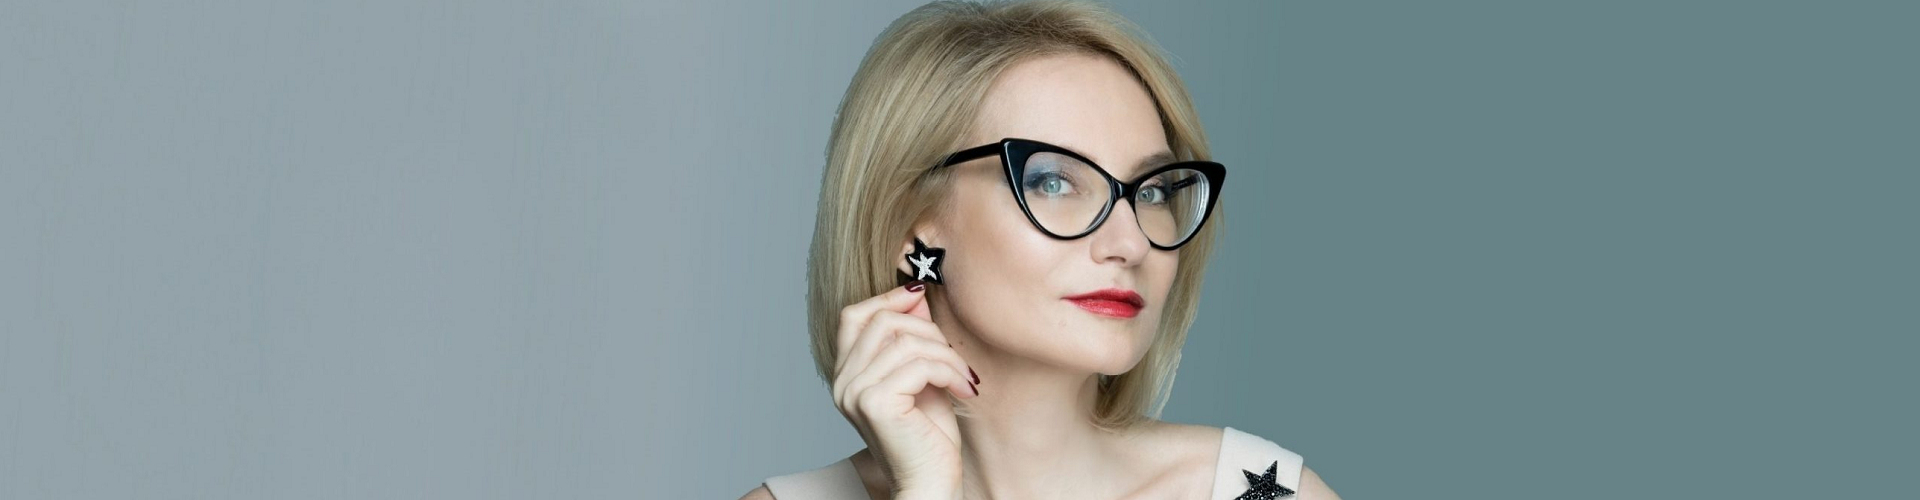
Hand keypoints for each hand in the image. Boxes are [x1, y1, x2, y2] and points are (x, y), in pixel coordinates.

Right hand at [831, 281, 978, 498]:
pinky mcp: (875, 403)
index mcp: (846, 374)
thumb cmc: (928, 436)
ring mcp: (855, 392)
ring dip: (946, 355)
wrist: (930, 483)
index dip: (888, 299)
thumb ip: (913, 338)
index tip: (921, 298)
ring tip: (963, 377)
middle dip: (929, 331)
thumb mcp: (922, 376)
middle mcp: (842, 383)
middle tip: (955, 358)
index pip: (854, 315)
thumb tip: (915, 295)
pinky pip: (918, 364)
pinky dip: (949, 371)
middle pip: (883, 321)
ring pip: (906, 341)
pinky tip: (963, 389)